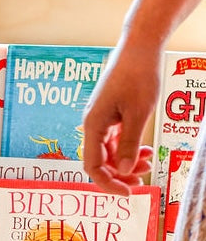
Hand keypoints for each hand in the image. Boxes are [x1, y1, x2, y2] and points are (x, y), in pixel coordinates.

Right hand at [82, 38, 160, 193]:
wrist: (139, 47)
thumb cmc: (138, 75)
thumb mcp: (139, 113)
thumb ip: (130, 144)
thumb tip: (125, 171)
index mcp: (93, 125)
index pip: (93, 166)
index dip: (108, 182)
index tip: (127, 193)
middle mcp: (92, 125)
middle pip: (100, 162)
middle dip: (121, 174)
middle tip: (143, 180)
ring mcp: (101, 120)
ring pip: (110, 152)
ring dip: (127, 161)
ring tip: (148, 161)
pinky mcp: (110, 115)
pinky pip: (115, 140)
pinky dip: (129, 148)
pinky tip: (144, 149)